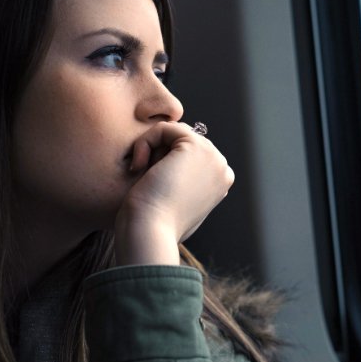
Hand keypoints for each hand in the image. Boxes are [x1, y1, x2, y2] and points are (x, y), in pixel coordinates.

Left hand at [114, 122, 233, 265]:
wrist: (151, 233)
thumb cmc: (155, 228)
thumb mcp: (175, 207)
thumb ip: (182, 188)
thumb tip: (175, 177)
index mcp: (220, 183)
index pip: (187, 156)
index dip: (163, 164)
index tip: (152, 189)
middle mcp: (221, 168)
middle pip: (180, 142)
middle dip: (158, 155)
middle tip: (146, 181)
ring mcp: (212, 156)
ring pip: (172, 133)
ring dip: (151, 149)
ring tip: (142, 174)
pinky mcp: (196, 146)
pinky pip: (164, 128)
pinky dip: (145, 142)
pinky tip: (139, 165)